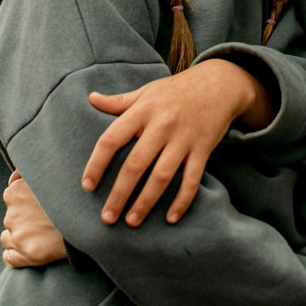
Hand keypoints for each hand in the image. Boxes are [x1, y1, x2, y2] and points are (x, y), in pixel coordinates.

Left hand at [0, 170, 66, 267]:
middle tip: (44, 220)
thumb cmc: (71, 195)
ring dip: (19, 238)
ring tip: (42, 235)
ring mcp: (18, 236)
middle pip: (10, 219)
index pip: (11, 198)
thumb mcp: (48, 175)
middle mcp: (12, 215)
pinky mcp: (26, 255)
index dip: (25, 202)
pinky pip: (9, 258)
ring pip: (8, 238)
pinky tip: (33, 249)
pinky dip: (16, 256)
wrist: (89, 221)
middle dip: (23, 221)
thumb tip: (12, 178)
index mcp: (14, 193)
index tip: (38, 206)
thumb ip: (25, 175)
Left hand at [82, 59, 274, 227]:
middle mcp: (161, 125)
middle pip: (135, 164)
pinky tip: (170, 218)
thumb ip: (119, 101)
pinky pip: (192, 179)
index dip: (96, 163)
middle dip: (119, 194)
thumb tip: (91, 98)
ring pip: (162, 176)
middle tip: (107, 217)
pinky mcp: (203, 149)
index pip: (111, 139)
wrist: (218, 83)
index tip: (87, 186)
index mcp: (143, 110)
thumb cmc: (176, 90)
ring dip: (145, 202)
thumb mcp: (146, 92)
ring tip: (132, 221)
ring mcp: (183, 138)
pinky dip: (182, 200)